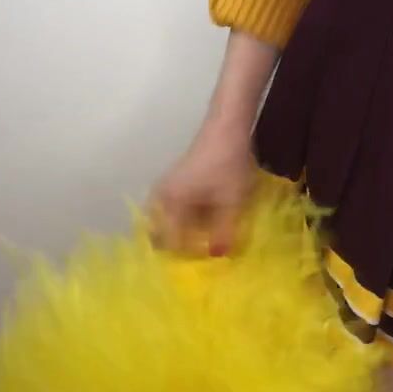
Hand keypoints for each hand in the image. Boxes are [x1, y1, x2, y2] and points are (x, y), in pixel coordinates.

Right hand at [145, 119, 258, 256]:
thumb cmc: (228, 164)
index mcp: (170, 204)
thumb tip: (218, 257)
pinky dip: (186, 220)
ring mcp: (166, 189)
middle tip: (200, 256)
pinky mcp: (175, 183)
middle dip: (179, 246)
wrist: (227, 128)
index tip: (207, 263)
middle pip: (161, 233)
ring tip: (205, 241)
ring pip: (168, 222)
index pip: (170, 242)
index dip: (187, 256)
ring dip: (183, 233)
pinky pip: (174, 211)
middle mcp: (160, 198)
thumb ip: (224, 232)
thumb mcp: (232, 202)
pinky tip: (205, 223)